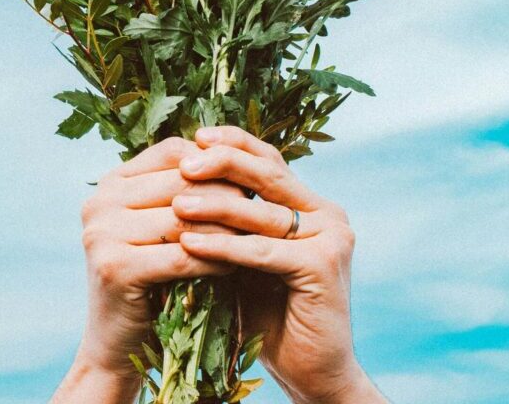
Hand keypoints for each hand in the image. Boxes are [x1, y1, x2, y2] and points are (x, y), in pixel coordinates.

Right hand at [52, 137, 240, 402]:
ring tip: (259, 234)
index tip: (249, 177)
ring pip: (184, 218)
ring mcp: (102, 233)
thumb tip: (240, 152)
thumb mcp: (161, 226)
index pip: (172, 152)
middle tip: (263, 206)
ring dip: (227, 227)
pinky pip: (182, 256)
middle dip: (226, 192)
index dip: (214, 161)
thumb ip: (185, 189)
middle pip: (180, 181)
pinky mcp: (114, 267)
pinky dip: (215, 259)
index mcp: (111, 183)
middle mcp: (100, 201)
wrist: (117, 347)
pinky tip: (238, 265)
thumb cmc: (150, 280)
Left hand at [174, 127, 386, 403]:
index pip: (269, 159)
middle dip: (224, 163)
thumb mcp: (245, 254)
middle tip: (185, 163)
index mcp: (310, 204)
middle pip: (269, 173)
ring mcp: (330, 237)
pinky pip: (262, 250)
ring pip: (262, 212)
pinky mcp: (323, 265)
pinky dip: (224, 247)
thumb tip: (180, 180)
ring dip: (216, 207)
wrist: (310, 371)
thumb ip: (229, 220)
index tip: (196, 136)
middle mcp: (326, 213)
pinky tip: (190, 244)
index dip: (235, 143)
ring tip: (177, 204)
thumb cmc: (269, 310)